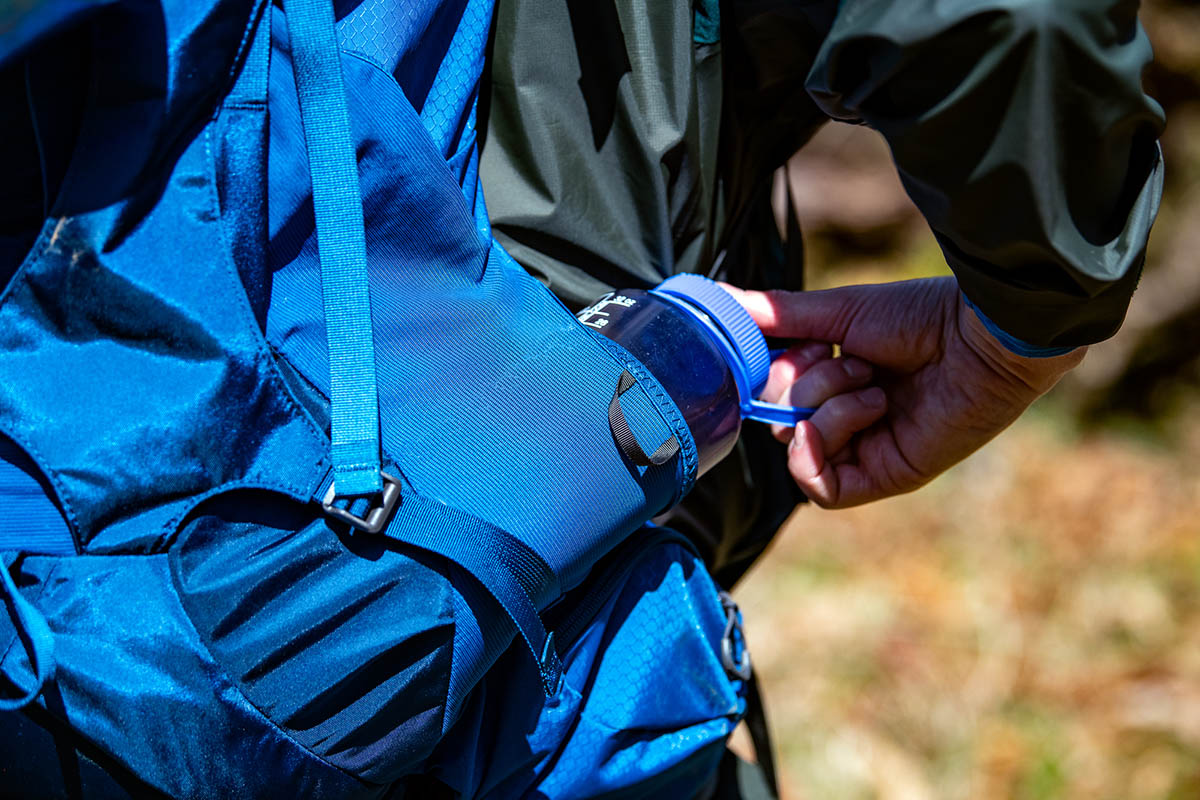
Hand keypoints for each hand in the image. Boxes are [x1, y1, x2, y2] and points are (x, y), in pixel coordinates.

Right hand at [726, 277, 1085, 507]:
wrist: (979, 336)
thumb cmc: (921, 317)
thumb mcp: (836, 313)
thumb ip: (778, 316)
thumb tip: (718, 295)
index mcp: (836, 381)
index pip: (773, 392)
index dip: (770, 371)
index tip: (794, 344)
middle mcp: (846, 418)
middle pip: (778, 420)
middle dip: (800, 383)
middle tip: (843, 359)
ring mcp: (863, 451)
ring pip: (796, 449)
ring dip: (822, 407)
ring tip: (869, 382)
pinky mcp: (881, 477)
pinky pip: (819, 486)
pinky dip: (821, 448)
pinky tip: (855, 412)